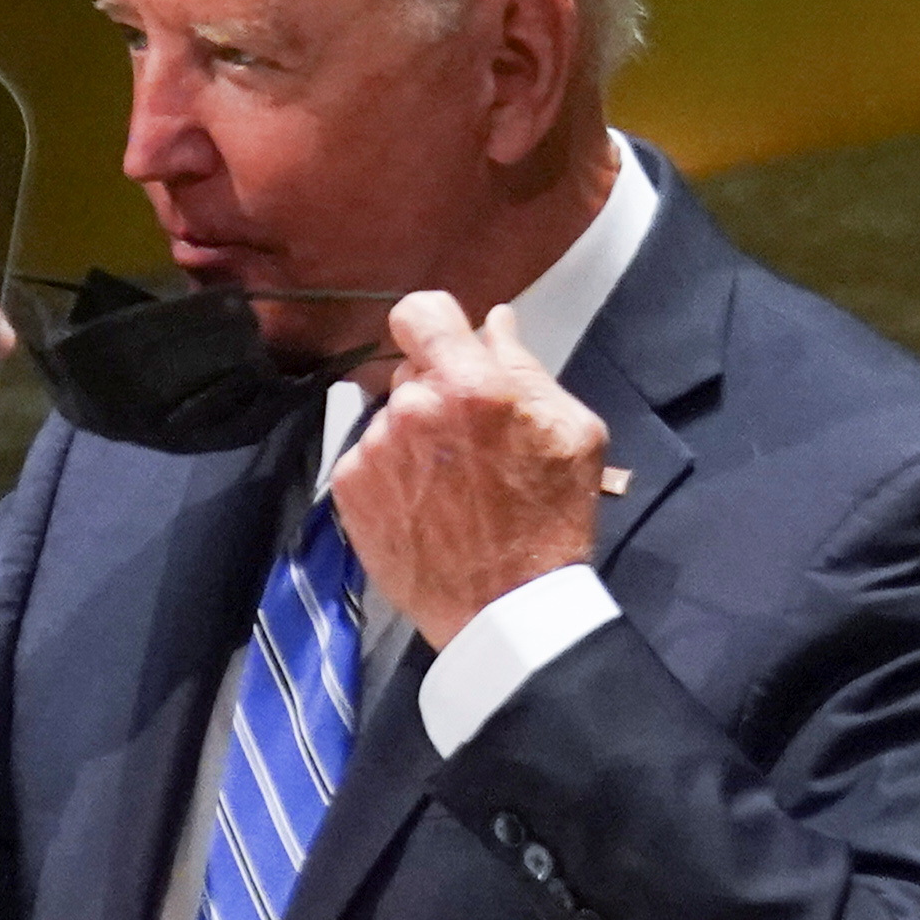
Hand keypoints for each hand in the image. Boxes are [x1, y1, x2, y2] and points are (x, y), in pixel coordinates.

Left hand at [330, 290, 610, 647]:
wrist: (504, 608)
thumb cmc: (551, 520)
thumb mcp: (571, 432)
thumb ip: (526, 369)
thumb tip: (494, 323)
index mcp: (471, 385)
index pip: (419, 311)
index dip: (433, 326)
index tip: (445, 348)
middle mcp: (411, 408)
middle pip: (409, 370)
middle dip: (435, 392)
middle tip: (467, 441)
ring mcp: (373, 450)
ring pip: (388, 417)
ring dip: (411, 437)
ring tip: (446, 484)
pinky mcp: (348, 489)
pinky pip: (366, 457)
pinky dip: (388, 473)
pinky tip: (421, 505)